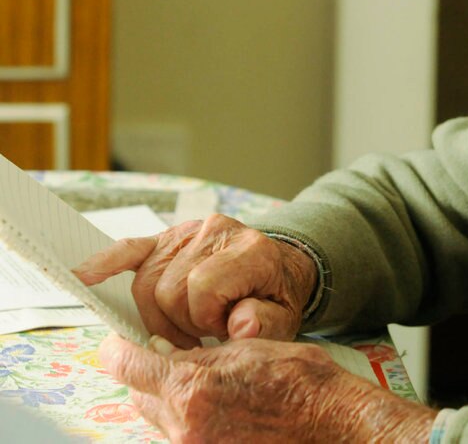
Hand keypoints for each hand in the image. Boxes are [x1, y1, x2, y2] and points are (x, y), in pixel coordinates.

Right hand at [73, 214, 317, 347]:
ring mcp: (189, 231)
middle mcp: (217, 231)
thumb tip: (241, 325)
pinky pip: (131, 248)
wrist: (277, 272)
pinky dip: (107, 263)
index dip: (204, 320)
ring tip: (183, 326)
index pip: (201, 287)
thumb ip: (266, 323)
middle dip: (178, 323)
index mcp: (250, 249)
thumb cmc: (275, 299)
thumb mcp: (284, 318)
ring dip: (157, 314)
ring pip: (146, 282)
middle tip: (200, 335)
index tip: (220, 330)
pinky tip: (84, 274)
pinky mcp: (168, 238)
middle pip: (167, 289)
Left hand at [100, 335, 436, 442]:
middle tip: (172, 355)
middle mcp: (185, 425)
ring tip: (206, 382)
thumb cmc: (301, 381)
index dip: (119, 345)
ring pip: (158, 417)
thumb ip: (200, 352)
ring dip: (168, 398)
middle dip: (148, 373)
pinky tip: (220, 405)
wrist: (333, 422)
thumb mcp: (247, 347)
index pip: (125, 363)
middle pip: (136, 394)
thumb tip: (166, 351)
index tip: (123, 337)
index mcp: (191, 387)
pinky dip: (189, 418)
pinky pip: (181, 434)